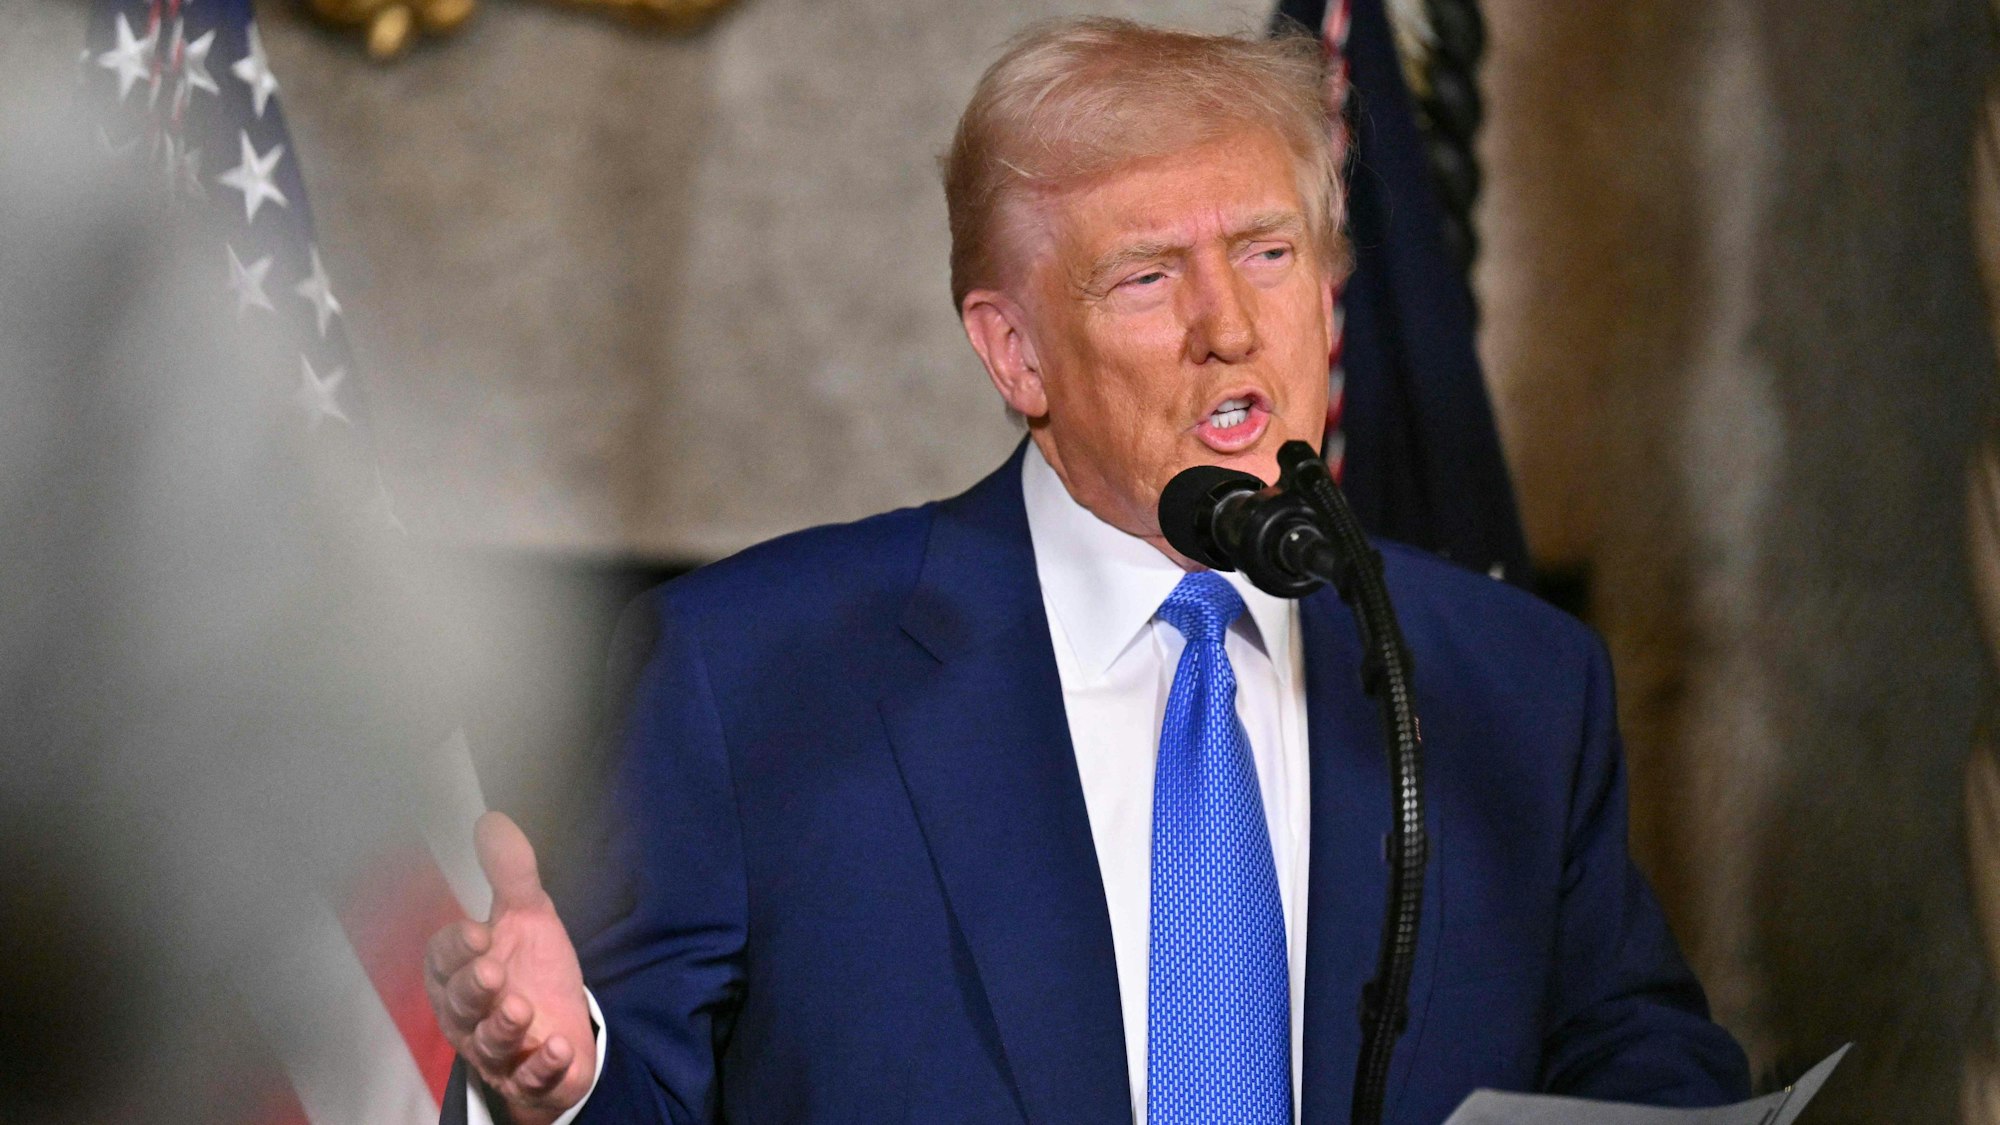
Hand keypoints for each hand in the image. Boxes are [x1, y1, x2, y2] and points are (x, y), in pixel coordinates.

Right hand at [425, 812, 595, 1124]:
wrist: (563, 1025)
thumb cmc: (532, 970)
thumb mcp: (527, 916)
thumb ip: (510, 874)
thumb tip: (492, 819)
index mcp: (461, 974)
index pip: (444, 961)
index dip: (456, 948)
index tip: (478, 931)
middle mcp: (470, 1016)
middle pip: (460, 1004)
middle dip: (474, 989)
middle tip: (494, 973)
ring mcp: (498, 1052)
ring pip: (490, 1045)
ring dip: (504, 1029)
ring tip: (522, 1009)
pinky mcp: (528, 1080)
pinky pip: (530, 1080)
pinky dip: (542, 1067)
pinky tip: (559, 1048)